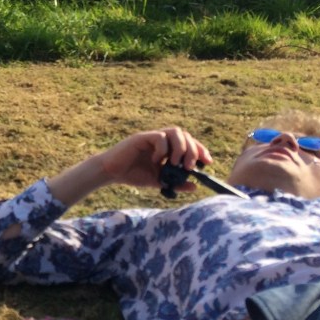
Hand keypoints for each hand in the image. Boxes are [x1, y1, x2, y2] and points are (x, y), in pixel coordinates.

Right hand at [47, 126, 213, 206]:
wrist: (112, 173)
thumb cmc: (133, 175)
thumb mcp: (158, 181)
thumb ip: (175, 183)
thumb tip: (194, 186)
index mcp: (167, 148)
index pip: (189, 143)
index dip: (200, 150)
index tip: (207, 162)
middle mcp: (161, 140)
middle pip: (185, 135)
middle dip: (193, 150)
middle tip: (191, 166)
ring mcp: (152, 137)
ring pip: (175, 132)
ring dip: (181, 148)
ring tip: (177, 163)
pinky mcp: (142, 138)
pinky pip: (159, 137)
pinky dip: (163, 149)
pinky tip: (157, 161)